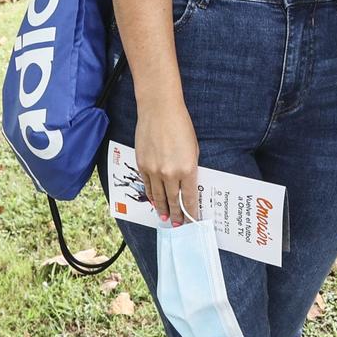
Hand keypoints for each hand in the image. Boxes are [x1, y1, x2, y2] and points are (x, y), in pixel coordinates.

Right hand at [135, 100, 200, 225]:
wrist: (159, 110)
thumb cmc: (181, 125)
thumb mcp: (193, 148)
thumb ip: (190, 168)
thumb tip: (187, 184)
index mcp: (187, 169)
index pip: (189, 198)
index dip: (191, 212)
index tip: (192, 220)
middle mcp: (170, 173)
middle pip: (173, 201)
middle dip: (176, 215)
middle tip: (178, 225)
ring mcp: (154, 170)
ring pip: (158, 197)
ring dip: (162, 209)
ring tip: (165, 219)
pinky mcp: (142, 165)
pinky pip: (147, 185)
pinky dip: (151, 195)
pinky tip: (154, 201)